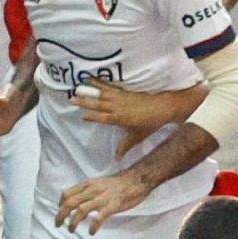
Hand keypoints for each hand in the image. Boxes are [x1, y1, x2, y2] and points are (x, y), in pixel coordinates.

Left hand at [56, 172, 153, 233]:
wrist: (136, 179)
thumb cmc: (117, 184)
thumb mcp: (97, 183)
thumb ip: (86, 191)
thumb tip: (75, 203)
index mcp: (87, 184)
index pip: (66, 194)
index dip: (60, 205)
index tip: (60, 212)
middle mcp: (92, 190)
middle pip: (69, 203)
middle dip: (61, 215)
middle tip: (58, 225)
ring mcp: (102, 198)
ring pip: (81, 210)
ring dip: (73, 222)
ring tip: (72, 230)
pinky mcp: (113, 205)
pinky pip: (99, 217)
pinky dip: (93, 226)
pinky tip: (91, 232)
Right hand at [72, 79, 201, 159]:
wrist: (165, 106)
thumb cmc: (151, 123)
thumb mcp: (138, 136)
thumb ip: (125, 146)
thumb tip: (117, 158)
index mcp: (121, 119)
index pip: (104, 118)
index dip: (93, 117)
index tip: (82, 116)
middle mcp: (119, 107)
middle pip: (99, 104)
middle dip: (85, 102)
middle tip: (72, 99)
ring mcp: (121, 98)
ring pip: (102, 94)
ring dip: (89, 91)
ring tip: (77, 87)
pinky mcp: (124, 92)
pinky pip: (109, 87)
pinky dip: (100, 83)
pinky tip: (92, 80)